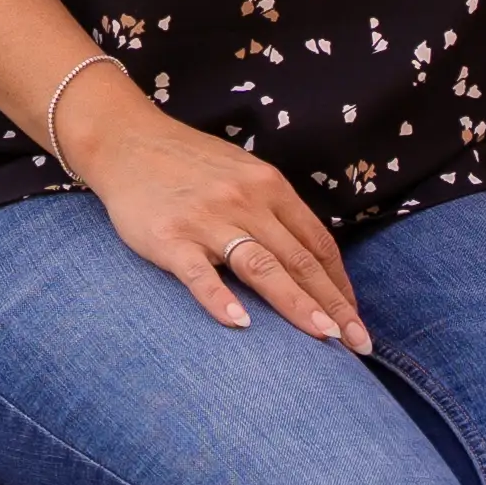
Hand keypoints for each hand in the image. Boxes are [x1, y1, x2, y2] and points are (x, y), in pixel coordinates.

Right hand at [69, 80, 364, 350]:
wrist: (126, 141)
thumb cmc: (188, 164)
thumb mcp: (242, 173)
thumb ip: (274, 209)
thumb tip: (310, 256)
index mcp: (269, 186)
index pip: (316, 242)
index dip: (340, 284)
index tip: (355, 317)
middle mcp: (245, 200)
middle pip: (298, 259)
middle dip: (333, 304)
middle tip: (358, 343)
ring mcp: (207, 219)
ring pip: (262, 266)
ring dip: (296, 304)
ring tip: (323, 337)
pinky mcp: (169, 237)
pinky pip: (199, 272)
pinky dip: (220, 298)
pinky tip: (241, 323)